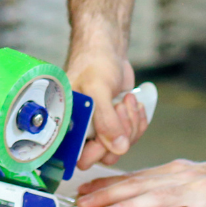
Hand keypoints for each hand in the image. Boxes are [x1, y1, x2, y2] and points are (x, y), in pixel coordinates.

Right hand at [66, 49, 149, 169]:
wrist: (107, 49)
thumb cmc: (94, 63)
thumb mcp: (97, 89)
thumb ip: (106, 120)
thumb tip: (119, 148)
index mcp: (67, 125)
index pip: (79, 156)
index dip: (96, 150)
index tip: (106, 132)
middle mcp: (81, 131)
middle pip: (105, 155)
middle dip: (119, 132)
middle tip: (119, 107)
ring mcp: (100, 130)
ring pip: (121, 147)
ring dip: (130, 124)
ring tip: (126, 99)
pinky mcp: (116, 125)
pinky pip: (132, 136)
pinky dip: (138, 121)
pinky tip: (133, 103)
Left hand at [75, 159, 205, 206]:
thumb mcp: (192, 184)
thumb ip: (168, 190)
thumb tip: (138, 200)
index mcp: (175, 172)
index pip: (135, 177)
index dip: (108, 183)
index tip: (83, 191)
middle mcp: (184, 177)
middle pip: (140, 185)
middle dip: (109, 194)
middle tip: (84, 203)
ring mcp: (201, 191)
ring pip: (160, 199)